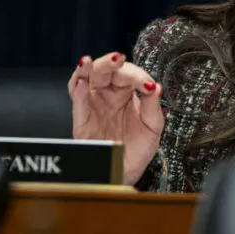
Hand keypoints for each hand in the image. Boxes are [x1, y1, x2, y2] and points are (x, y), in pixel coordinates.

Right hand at [68, 53, 164, 185]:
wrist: (123, 174)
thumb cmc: (137, 149)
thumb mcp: (153, 127)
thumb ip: (153, 107)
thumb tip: (157, 86)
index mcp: (128, 93)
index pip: (130, 74)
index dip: (138, 75)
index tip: (148, 86)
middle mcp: (109, 94)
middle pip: (106, 69)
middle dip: (110, 62)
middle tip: (118, 59)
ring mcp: (94, 104)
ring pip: (86, 78)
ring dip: (87, 68)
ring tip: (88, 62)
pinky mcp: (81, 119)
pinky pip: (77, 100)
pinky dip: (77, 90)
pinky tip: (81, 83)